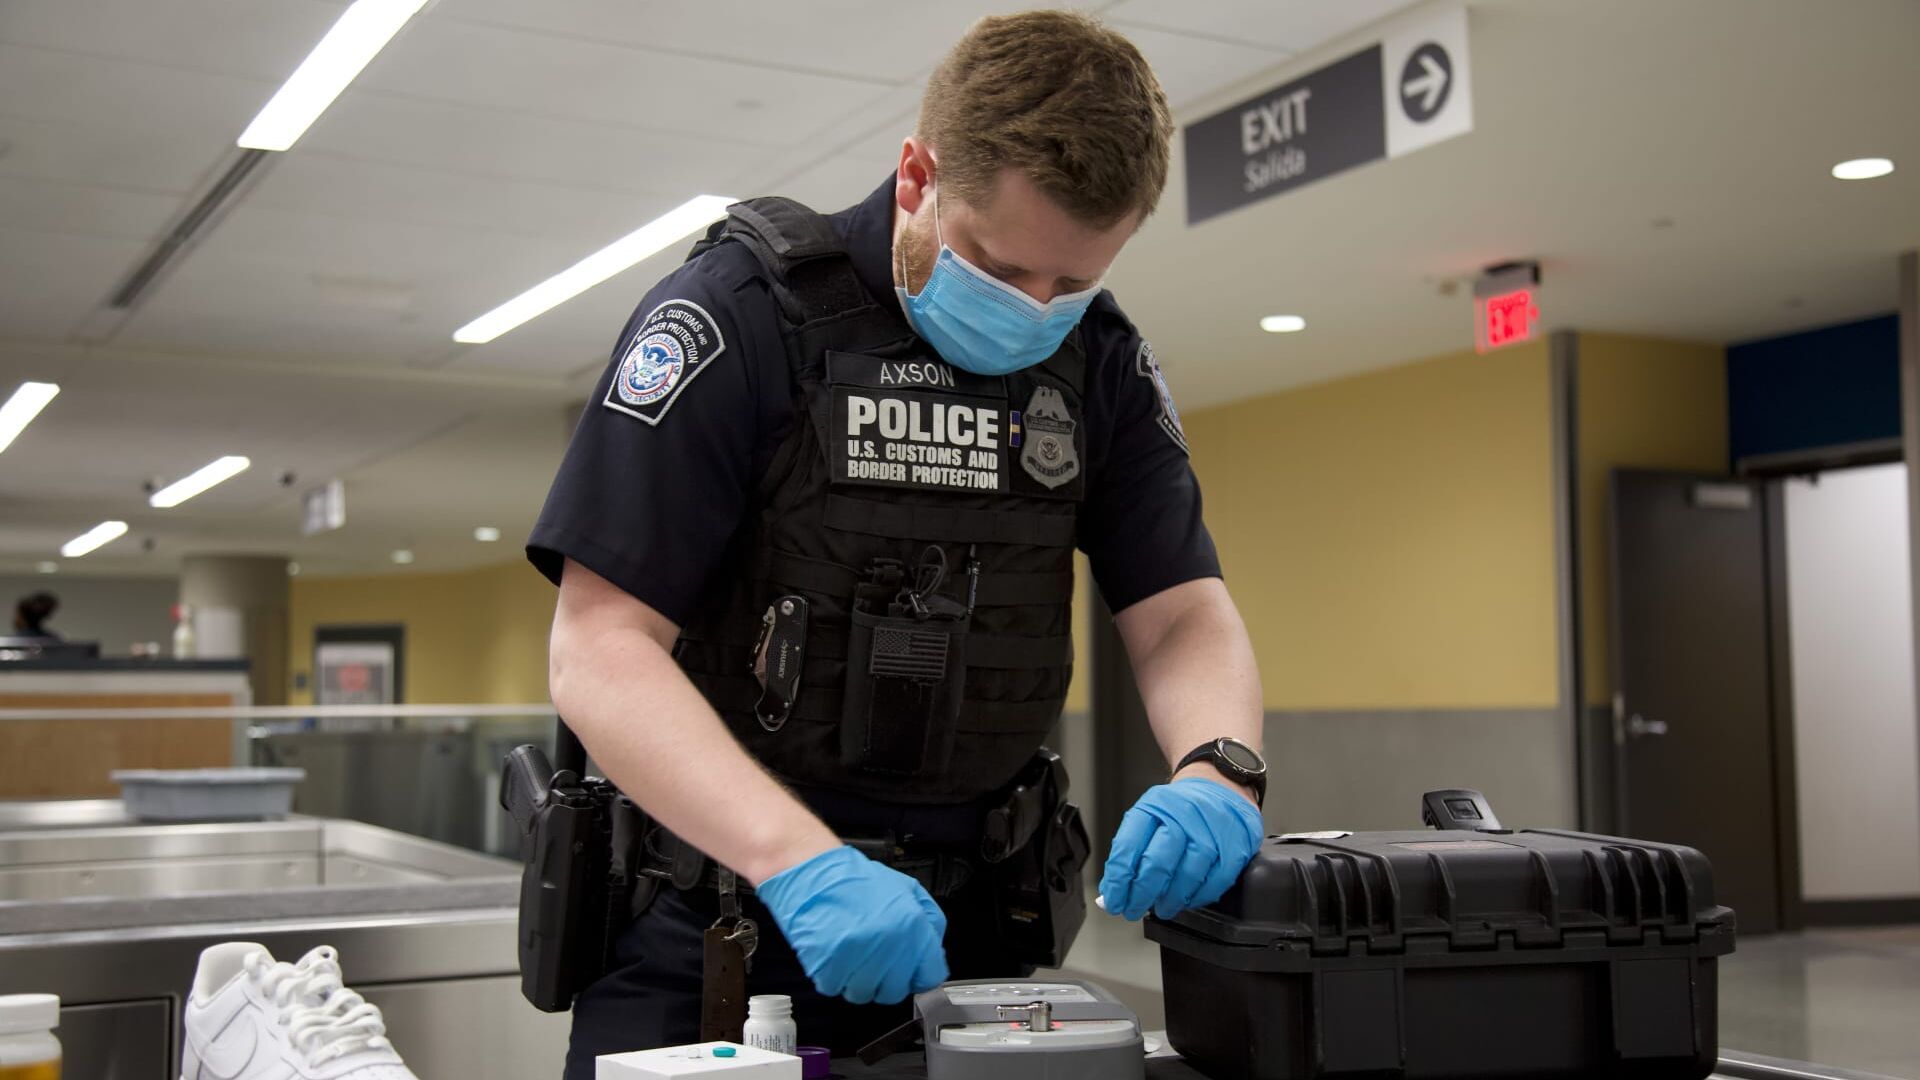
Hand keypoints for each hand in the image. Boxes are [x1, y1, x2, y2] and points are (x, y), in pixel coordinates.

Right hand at [756, 845, 949, 1003]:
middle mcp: (889, 945)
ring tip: (851, 956)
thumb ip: (929, 921)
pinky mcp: (828, 966)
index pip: (930, 976)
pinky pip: (835, 988)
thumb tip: (934, 953)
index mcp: (912, 925)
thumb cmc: (856, 881)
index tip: (910, 973)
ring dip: (858, 980)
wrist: (814, 873)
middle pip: (895, 991)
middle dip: (886, 980)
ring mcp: (858, 957)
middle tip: (875, 961)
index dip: (919, 975)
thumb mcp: (907, 888)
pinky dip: (833, 977)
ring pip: (864, 994)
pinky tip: (834, 955)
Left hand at [1098, 777, 1263, 920]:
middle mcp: (1182, 814)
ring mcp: (1211, 830)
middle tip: (1133, 909)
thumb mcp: (1151, 815)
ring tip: (1163, 907)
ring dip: (1171, 899)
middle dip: (1141, 894)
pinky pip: (1215, 881)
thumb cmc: (1180, 808)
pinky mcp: (1235, 845)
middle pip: (1156, 863)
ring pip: (1187, 874)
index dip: (1117, 880)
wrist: (1220, 787)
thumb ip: (1132, 850)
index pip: (1128, 847)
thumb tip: (1114, 891)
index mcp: (1154, 806)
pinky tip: (1189, 899)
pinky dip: (1199, 896)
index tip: (1113, 900)